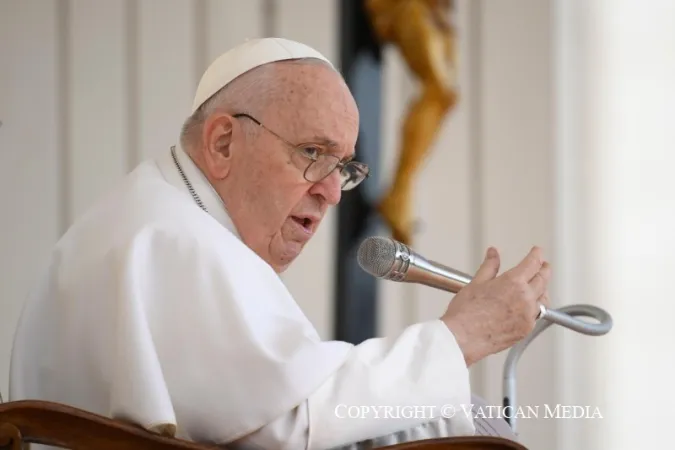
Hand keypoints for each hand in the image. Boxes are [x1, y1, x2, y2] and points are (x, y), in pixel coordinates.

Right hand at [441, 246, 551, 366]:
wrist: (462, 337)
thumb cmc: (465, 313)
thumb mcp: (476, 282)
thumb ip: (489, 266)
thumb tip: (493, 253)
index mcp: (513, 282)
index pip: (532, 263)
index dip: (537, 255)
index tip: (537, 251)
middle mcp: (525, 298)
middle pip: (542, 279)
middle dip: (544, 270)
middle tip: (544, 265)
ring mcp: (528, 315)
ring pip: (543, 298)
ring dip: (544, 289)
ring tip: (540, 285)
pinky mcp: (526, 329)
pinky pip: (537, 315)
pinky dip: (536, 307)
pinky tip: (531, 306)